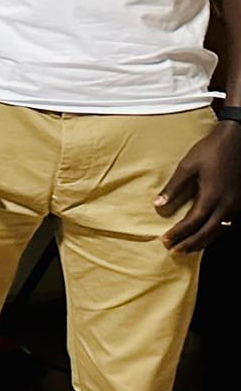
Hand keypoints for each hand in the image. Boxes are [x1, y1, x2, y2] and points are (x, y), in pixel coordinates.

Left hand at [156, 121, 240, 251]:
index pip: (193, 222)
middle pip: (208, 232)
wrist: (237, 139)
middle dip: (190, 243)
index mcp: (213, 195)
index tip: (164, 240)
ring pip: (220, 230)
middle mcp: (228, 204)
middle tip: (174, 250)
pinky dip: (214, 232)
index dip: (178, 233)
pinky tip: (205, 235)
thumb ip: (173, 187)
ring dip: (203, 241)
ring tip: (187, 248)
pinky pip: (227, 224)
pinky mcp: (240, 202)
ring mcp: (237, 204)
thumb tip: (158, 205)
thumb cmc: (210, 150)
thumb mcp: (187, 166)